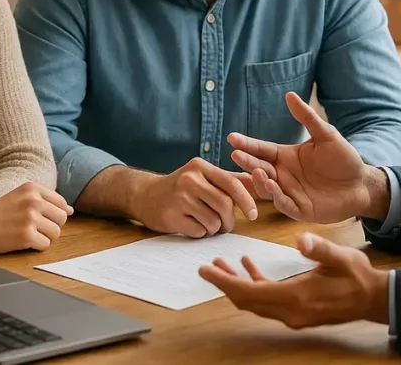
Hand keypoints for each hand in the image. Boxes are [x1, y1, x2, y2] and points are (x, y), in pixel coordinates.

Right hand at [0, 182, 72, 253]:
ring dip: (44, 237)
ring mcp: (30, 218)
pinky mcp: (26, 236)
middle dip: (51, 227)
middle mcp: (33, 201)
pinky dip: (36, 247)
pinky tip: (23, 242)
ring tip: (27, 234)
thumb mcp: (19, 197)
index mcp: (32, 188)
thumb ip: (45, 200)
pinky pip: (45, 245)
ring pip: (56, 233)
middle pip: (62, 219)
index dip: (54, 215)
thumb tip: (71, 210)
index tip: (41, 219)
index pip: (61, 203)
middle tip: (33, 229)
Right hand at [134, 158, 258, 237]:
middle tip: (226, 225)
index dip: (246, 200)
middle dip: (229, 220)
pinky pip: (199, 231)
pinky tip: (191, 225)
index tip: (253, 214)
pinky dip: (200, 233)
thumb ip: (228, 179)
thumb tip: (256, 180)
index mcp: (200, 167)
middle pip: (224, 205)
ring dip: (214, 228)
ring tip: (205, 223)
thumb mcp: (201, 176)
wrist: (144, 195)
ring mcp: (179, 198)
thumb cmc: (180, 187)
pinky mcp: (171, 216)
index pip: (231, 183)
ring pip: (213, 221)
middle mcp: (190, 179)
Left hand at [198, 232, 389, 328]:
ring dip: (238, 284)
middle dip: (226, 283)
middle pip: (247, 300)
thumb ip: (319, 249)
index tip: (206, 270)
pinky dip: (256, 284)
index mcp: (296, 297)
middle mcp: (290, 311)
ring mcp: (294, 314)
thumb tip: (301, 239)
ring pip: (256, 301)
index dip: (225, 281)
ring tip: (222, 264)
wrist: (375, 299)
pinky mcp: (298, 311)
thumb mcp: (340, 257)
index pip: (249, 292)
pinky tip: (250, 266)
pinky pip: (268, 299)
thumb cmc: (358, 276)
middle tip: (207, 267)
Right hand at [227, 92, 388, 222]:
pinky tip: (273, 186)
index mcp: (286, 157)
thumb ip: (307, 118)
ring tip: (256, 169)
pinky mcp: (300, 209)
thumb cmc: (343, 159)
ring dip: (259, 180)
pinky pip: (284, 204)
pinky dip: (276, 197)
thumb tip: (289, 95)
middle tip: (235, 154)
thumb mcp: (326, 135)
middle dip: (247, 161)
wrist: (362, 184)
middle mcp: (283, 175)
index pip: (262, 149)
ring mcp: (290, 193)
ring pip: (267, 188)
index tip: (232, 138)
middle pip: (259, 168)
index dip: (247, 144)